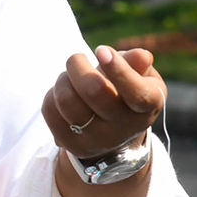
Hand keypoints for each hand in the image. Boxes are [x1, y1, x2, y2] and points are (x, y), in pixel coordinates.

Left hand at [42, 46, 164, 159]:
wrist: (114, 131)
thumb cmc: (125, 91)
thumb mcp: (139, 76)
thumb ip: (135, 64)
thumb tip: (141, 56)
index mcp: (147, 107)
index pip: (137, 93)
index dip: (118, 69)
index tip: (101, 50)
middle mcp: (124, 128)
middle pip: (93, 90)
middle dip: (77, 64)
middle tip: (77, 58)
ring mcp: (97, 140)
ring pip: (67, 100)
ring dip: (63, 79)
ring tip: (69, 77)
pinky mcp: (72, 145)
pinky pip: (50, 111)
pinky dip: (51, 95)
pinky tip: (63, 94)